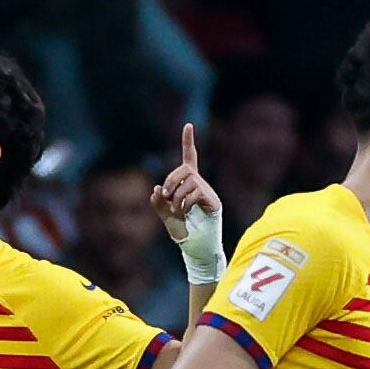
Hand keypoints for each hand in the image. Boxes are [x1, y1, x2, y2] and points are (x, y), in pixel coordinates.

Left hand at [151, 123, 220, 240]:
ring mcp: (206, 190)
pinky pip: (195, 193)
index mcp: (187, 182)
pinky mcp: (212, 200)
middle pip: (183, 169)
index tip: (188, 124)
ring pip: (188, 183)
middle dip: (171, 180)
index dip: (188, 141)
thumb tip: (157, 189)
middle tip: (166, 196)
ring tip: (177, 211)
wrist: (195, 243)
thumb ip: (158, 202)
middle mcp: (198, 182)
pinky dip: (185, 204)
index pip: (189, 157)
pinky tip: (186, 212)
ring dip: (177, 198)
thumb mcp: (164, 214)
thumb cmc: (181, 228)